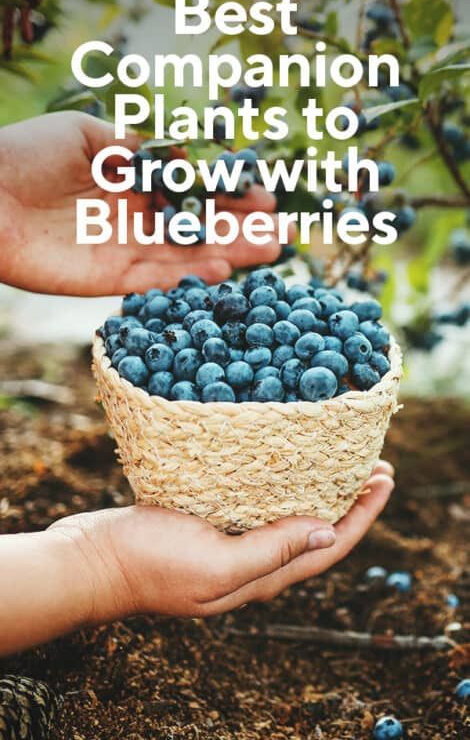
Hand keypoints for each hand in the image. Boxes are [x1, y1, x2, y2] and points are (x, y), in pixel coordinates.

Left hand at [0, 111, 285, 295]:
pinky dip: (189, 277)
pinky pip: (158, 280)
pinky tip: (224, 271)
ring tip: (271, 251)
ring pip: (187, 256)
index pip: (191, 191)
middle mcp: (135, 219)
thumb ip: (135, 147)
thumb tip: (181, 153)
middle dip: (241, 229)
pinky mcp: (109, 279)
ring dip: (229, 254)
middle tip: (283, 232)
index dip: (228, 194)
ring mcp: (124, 251)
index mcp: (132, 183)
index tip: (265, 194)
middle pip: (197, 228)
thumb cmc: (27, 153)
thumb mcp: (86, 134)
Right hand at [48, 462, 393, 621]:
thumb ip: (271, 553)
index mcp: (260, 578)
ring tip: (339, 463)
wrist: (95, 560)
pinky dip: (281, 487)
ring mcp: (230, 545)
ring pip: (289, 518)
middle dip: (351, 503)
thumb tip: (328, 532)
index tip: (385, 479)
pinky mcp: (209, 525)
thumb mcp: (215, 563)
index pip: (328, 547)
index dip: (363, 516)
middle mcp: (253, 565)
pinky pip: (258, 507)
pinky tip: (282, 466)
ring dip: (320, 492)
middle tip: (373, 466)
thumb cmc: (150, 564)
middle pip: (316, 532)